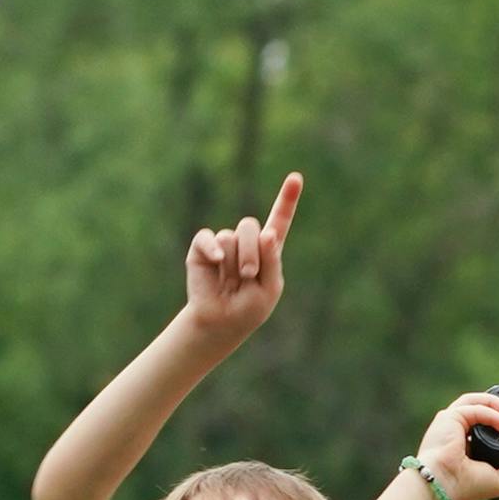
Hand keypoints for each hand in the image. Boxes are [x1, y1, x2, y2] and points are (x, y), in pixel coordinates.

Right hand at [183, 173, 301, 343]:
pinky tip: (216, 263)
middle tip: (248, 275)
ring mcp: (223, 244)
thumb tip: (267, 233)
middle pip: (250, 226)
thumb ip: (272, 261)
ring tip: (232, 281)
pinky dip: (212, 250)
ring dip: (234, 261)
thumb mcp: (270, 289)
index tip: (296, 178)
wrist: (220, 322)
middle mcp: (246, 242)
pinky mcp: (202, 249)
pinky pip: (207, 238)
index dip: (287, 199)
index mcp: (268, 249)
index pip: (279, 220)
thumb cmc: (249, 308)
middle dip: (251, 252)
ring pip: (230, 236)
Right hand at [415, 392, 498, 499]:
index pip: (479, 424)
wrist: (442, 486)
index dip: (497, 422)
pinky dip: (492, 413)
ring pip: (473, 401)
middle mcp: (454, 431)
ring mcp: (450, 422)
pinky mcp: (450, 418)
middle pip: (476, 407)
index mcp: (461, 444)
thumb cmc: (461, 487)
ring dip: (494, 404)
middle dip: (496, 408)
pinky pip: (475, 407)